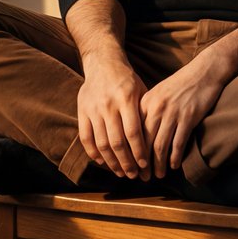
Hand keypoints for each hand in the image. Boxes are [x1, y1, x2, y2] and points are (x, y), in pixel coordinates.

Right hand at [76, 58, 150, 179]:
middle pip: (117, 142)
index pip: (133, 133)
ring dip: (111, 162)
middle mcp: (108, 105)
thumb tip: (155, 141)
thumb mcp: (141, 91)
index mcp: (126, 99)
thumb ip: (144, 113)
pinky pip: (86, 138)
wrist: (103, 62)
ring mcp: (93, 109)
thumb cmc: (127, 80)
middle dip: (126, 163)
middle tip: (134, 175)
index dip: (139, 152)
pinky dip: (94, 153)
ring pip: (101, 144)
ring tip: (121, 173)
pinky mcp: (82, 111)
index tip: (145, 166)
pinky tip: (103, 162)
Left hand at [139, 58, 225, 178]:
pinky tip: (174, 166)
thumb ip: (147, 111)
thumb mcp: (159, 93)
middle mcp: (156, 108)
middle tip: (143, 177)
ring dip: (158, 164)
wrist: (204, 72)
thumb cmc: (181, 84)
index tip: (132, 165)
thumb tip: (138, 135)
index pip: (133, 133)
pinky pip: (178, 143)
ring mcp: (172, 113)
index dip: (132, 152)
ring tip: (159, 175)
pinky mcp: (188, 117)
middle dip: (143, 164)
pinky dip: (174, 157)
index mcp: (146, 102)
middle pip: (145, 142)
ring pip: (160, 146)